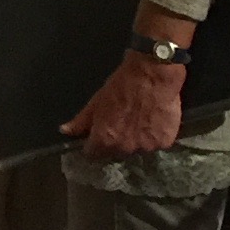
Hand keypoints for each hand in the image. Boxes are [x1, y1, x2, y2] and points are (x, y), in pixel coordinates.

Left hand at [64, 53, 186, 158]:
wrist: (154, 75)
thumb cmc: (122, 85)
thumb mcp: (96, 101)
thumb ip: (81, 121)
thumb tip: (64, 131)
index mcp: (104, 139)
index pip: (93, 153)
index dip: (94, 144)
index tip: (99, 135)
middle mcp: (124, 148)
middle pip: (116, 152)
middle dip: (117, 141)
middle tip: (123, 122)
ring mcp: (146, 147)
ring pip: (138, 148)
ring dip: (138, 140)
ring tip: (141, 120)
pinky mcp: (164, 142)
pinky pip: (157, 144)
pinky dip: (155, 135)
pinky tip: (155, 120)